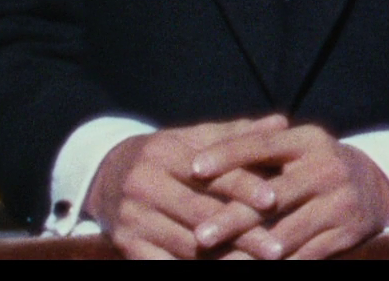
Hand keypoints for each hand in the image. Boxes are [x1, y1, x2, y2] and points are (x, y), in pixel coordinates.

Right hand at [88, 114, 288, 259]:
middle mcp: (145, 186)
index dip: (243, 187)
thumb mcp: (194, 138)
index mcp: (165, 154)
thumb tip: (282, 124)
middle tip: (277, 249)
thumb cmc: (167, 155)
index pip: (210, 174)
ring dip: (223, 260)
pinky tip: (224, 274)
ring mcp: (133, 219)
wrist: (106, 176)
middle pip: (201, 214)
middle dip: (242, 234)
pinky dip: (194, 272)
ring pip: (185, 245)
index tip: (273, 200)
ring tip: (259, 268)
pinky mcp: (126, 246)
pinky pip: (164, 264)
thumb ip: (237, 134)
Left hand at [190, 122, 388, 259]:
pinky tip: (253, 268)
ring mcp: (339, 203)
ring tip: (220, 263)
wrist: (374, 188)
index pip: (263, 145)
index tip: (193, 168)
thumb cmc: (314, 166)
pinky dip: (278, 267)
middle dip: (232, 219)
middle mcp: (326, 169)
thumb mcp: (296, 148)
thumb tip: (201, 157)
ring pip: (287, 233)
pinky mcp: (347, 234)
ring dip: (251, 252)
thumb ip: (257, 147)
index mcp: (309, 141)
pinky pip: (306, 256)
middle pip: (273, 197)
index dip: (228, 155)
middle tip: (199, 236)